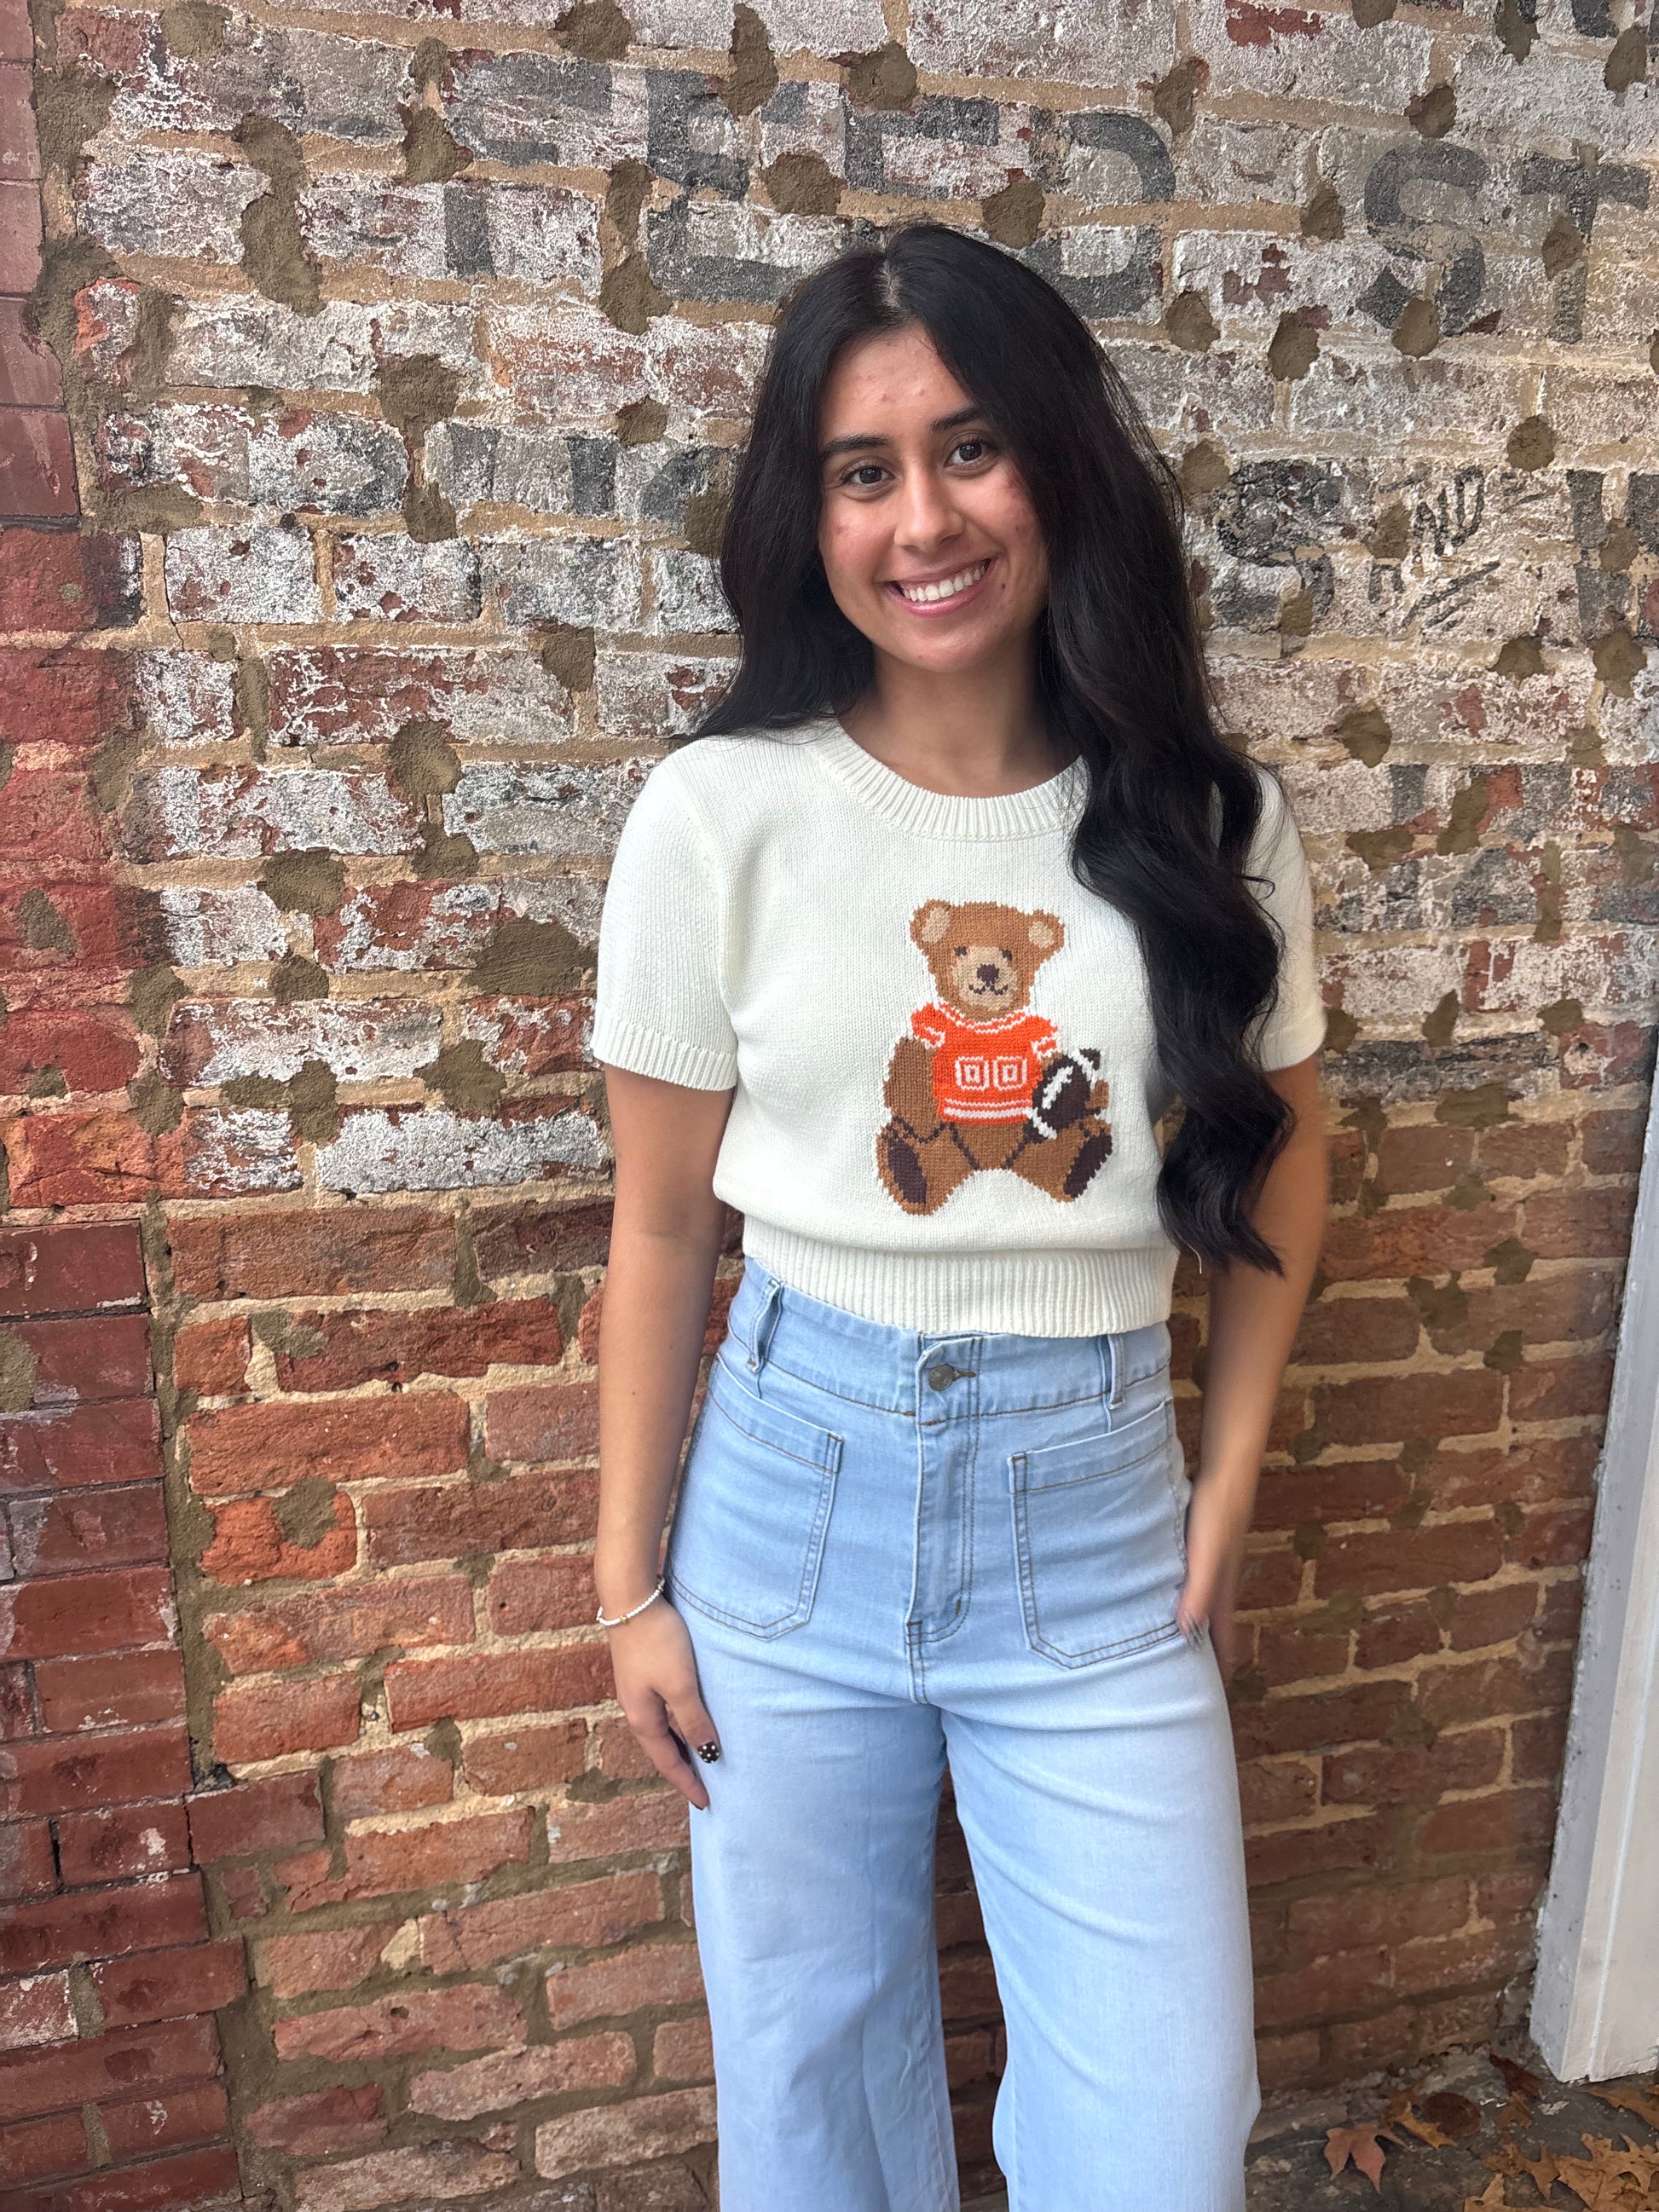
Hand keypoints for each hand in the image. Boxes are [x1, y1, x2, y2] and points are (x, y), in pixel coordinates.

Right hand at [604, 1594, 720, 1810]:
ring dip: (681, 1746)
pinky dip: (679, 1724)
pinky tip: (691, 1718)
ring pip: (663, 1730)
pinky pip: (664, 1711)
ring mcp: (638, 1691)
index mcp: (643, 1719)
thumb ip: (694, 1720)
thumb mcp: (681, 1684)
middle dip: (683, 1770)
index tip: (707, 1803)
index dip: (688, 1783)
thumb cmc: (657, 1641)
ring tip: (702, 1758)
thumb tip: (709, 1756)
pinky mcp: (644, 1673)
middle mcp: (637, 1710)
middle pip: (662, 1750)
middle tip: (706, 1787)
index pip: (668, 1763)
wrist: (631, 1600)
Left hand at [1175, 1465, 1254, 1682]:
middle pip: (1214, 1623)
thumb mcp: (1205, 1557)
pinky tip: (1170, 1586)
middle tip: (1192, 1674)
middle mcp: (1221, 1579)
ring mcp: (1214, 1561)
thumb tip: (1185, 1633)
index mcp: (1223, 1590)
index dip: (1220, 1663)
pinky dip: (1186, 1592)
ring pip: (1204, 1600)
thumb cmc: (1217, 1514)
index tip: (1215, 1692)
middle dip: (1207, 1648)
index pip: (1223, 1637)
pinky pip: (1194, 1578)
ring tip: (1179, 1637)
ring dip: (1196, 1620)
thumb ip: (1197, 1593)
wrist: (1227, 1471)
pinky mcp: (1203, 1543)